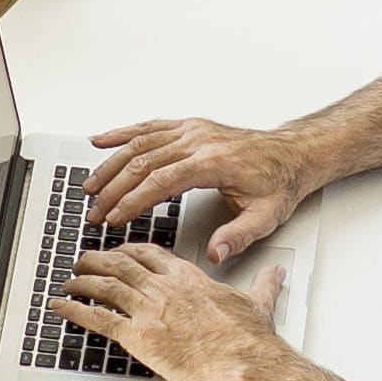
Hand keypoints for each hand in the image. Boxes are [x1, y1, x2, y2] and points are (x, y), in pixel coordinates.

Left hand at [47, 244, 294, 380]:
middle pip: (120, 263)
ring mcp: (148, 309)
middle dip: (97, 260)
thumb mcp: (258, 301)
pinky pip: (98, 317)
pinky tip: (61, 307)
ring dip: (81, 281)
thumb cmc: (248, 338)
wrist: (244, 361)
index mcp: (188, 276)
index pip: (149, 252)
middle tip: (83, 260)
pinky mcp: (138, 335)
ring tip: (69, 281)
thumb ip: (263, 284)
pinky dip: (74, 310)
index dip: (127, 249)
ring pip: (104, 285)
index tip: (118, 250)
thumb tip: (275, 273)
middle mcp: (164, 287)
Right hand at [82, 113, 326, 262]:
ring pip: (140, 143)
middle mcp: (199, 141)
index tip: (114, 218)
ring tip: (89, 185)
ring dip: (110, 164)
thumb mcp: (265, 217)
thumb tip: (216, 254)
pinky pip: (150, 127)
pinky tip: (101, 141)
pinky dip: (122, 133)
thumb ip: (238, 236)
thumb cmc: (278, 184)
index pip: (160, 182)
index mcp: (213, 162)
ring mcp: (192, 131)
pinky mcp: (190, 127)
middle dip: (113, 189)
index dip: (133, 201)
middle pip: (143, 162)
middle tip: (94, 211)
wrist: (292, 154)